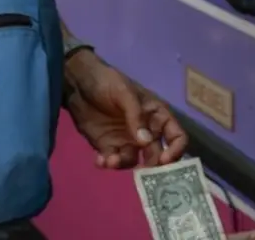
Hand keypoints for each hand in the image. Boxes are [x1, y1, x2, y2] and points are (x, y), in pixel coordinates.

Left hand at [64, 50, 187, 168]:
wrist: (78, 83)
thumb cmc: (107, 82)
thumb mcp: (124, 92)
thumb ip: (136, 116)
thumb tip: (146, 142)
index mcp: (156, 116)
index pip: (176, 136)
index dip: (176, 150)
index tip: (165, 160)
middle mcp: (145, 132)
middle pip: (158, 155)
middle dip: (152, 166)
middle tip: (141, 172)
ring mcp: (127, 141)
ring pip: (134, 161)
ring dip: (124, 164)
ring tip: (110, 160)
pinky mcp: (108, 147)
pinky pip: (113, 161)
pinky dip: (108, 164)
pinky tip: (99, 160)